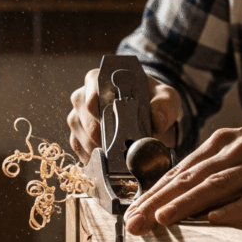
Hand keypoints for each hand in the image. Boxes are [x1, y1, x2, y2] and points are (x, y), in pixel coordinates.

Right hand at [67, 69, 181, 163]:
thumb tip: (156, 121)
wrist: (146, 116)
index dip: (101, 108)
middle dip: (106, 136)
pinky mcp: (76, 138)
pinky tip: (112, 161)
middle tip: (125, 144)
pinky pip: (81, 152)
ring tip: (123, 154)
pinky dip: (97, 160)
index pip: (92, 91)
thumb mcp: (165, 98)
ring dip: (103, 150)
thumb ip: (164, 105)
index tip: (113, 121)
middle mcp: (82, 98)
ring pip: (83, 138)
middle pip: (86, 120)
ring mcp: (77, 119)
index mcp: (99, 80)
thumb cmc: (151, 101)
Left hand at [124, 108, 241, 232]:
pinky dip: (236, 208)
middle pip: (189, 178)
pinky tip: (216, 219)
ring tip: (161, 219)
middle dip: (157, 202)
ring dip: (186, 203)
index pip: (179, 172)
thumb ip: (214, 171)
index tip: (130, 213)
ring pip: (216, 185)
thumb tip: (181, 195)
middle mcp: (236, 150)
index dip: (152, 194)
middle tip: (133, 223)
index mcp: (222, 144)